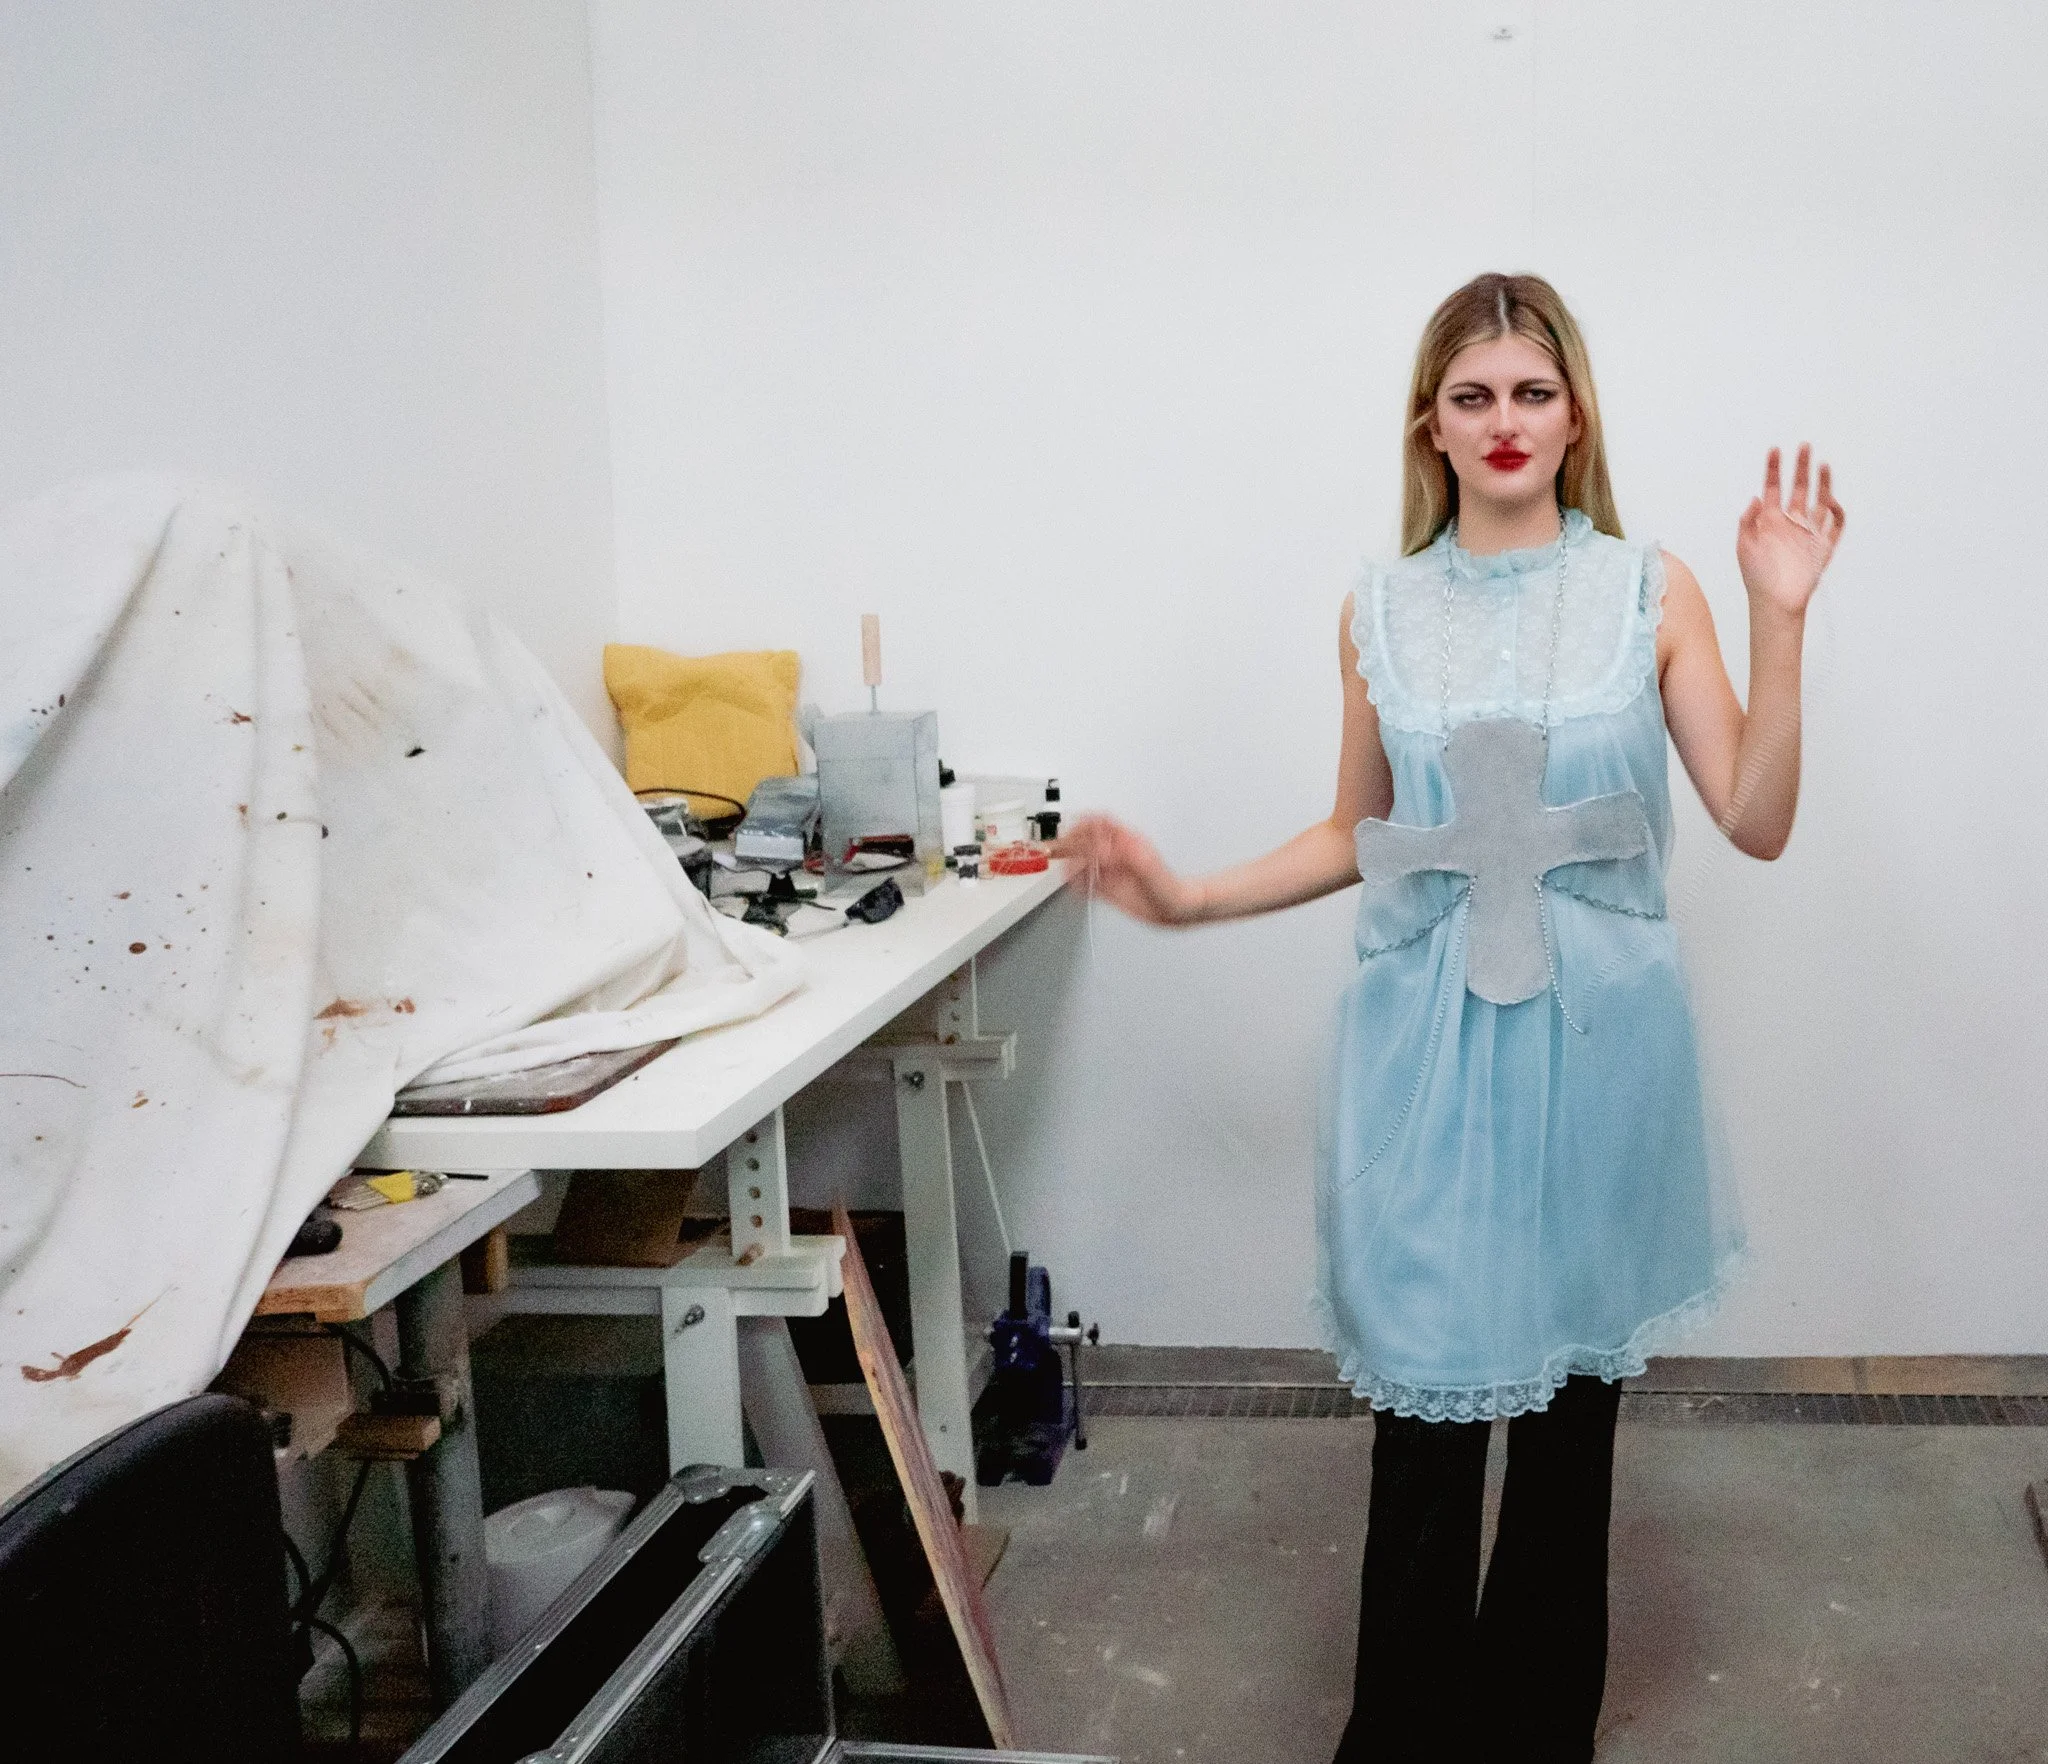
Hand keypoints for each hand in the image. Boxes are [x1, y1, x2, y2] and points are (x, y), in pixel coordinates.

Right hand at [1051, 813, 1200, 925]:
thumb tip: (1103, 851)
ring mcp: (1112, 871)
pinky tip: (1073, 884)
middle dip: (1071, 842)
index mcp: (1128, 842)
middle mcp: (1117, 854)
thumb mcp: (1150, 869)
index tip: (1072, 828)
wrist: (1175, 911)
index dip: (1086, 822)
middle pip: (1088, 840)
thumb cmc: (1170, 889)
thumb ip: (1126, 857)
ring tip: (1063, 868)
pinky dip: (1077, 882)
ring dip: (1072, 862)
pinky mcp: (1109, 888)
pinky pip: (1088, 881)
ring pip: (1085, 860)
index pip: (1101, 823)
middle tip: (1058, 848)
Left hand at [1736, 443, 1844, 617]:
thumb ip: (1747, 521)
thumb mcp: (1744, 547)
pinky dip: (1835, 510)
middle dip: (1801, 467)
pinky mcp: (1824, 545)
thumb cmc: (1756, 577)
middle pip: (1798, 488)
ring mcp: (1808, 532)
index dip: (1773, 469)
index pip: (1772, 487)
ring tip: (1822, 464)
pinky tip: (1828, 500)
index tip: (1775, 450)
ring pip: (1819, 500)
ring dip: (1822, 483)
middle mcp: (1790, 522)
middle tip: (1804, 447)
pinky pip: (1835, 523)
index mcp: (1769, 520)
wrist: (1775, 602)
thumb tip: (1755, 497)